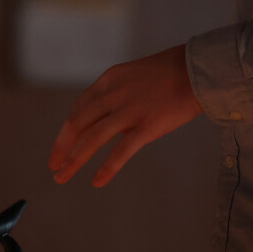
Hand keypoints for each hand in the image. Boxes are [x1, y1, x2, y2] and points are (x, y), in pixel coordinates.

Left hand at [48, 44, 202, 186]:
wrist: (198, 69)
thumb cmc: (172, 72)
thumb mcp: (135, 75)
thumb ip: (119, 94)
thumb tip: (108, 118)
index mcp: (109, 80)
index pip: (79, 108)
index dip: (67, 131)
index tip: (60, 147)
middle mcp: (113, 94)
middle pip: (78, 123)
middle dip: (62, 147)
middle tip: (54, 167)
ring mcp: (129, 111)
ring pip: (92, 139)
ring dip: (74, 160)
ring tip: (62, 177)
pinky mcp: (146, 126)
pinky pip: (121, 152)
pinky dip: (107, 168)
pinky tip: (96, 182)